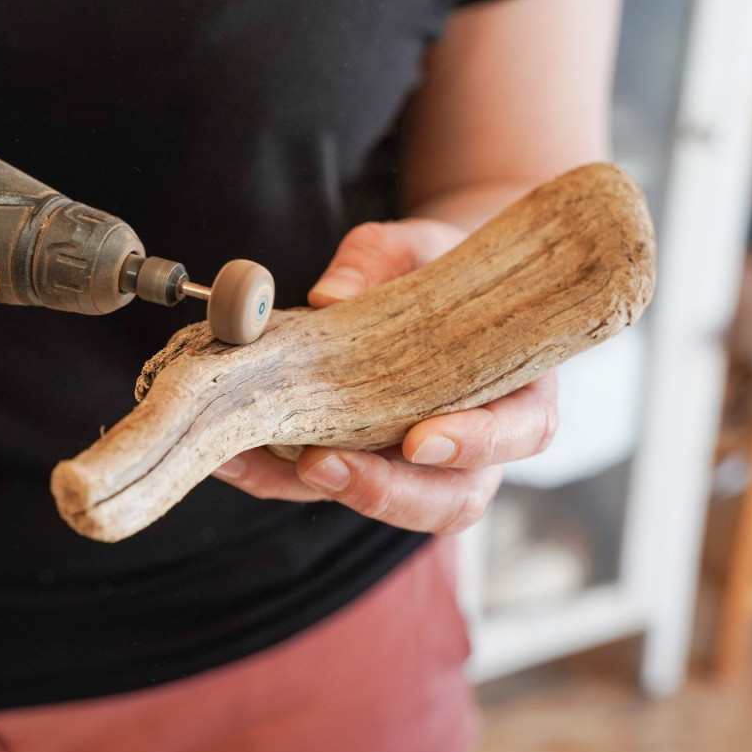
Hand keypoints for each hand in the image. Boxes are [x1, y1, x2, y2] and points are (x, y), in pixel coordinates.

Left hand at [212, 219, 558, 535]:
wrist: (419, 279)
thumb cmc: (435, 264)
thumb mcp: (416, 244)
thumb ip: (380, 261)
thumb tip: (330, 296)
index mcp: (517, 385)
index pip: (521, 431)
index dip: (478, 443)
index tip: (421, 441)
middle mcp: (477, 440)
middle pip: (454, 498)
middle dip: (386, 492)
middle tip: (319, 465)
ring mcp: (419, 464)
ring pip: (387, 507)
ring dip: (323, 493)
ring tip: (257, 460)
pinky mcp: (364, 465)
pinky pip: (325, 486)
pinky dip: (274, 478)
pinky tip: (231, 459)